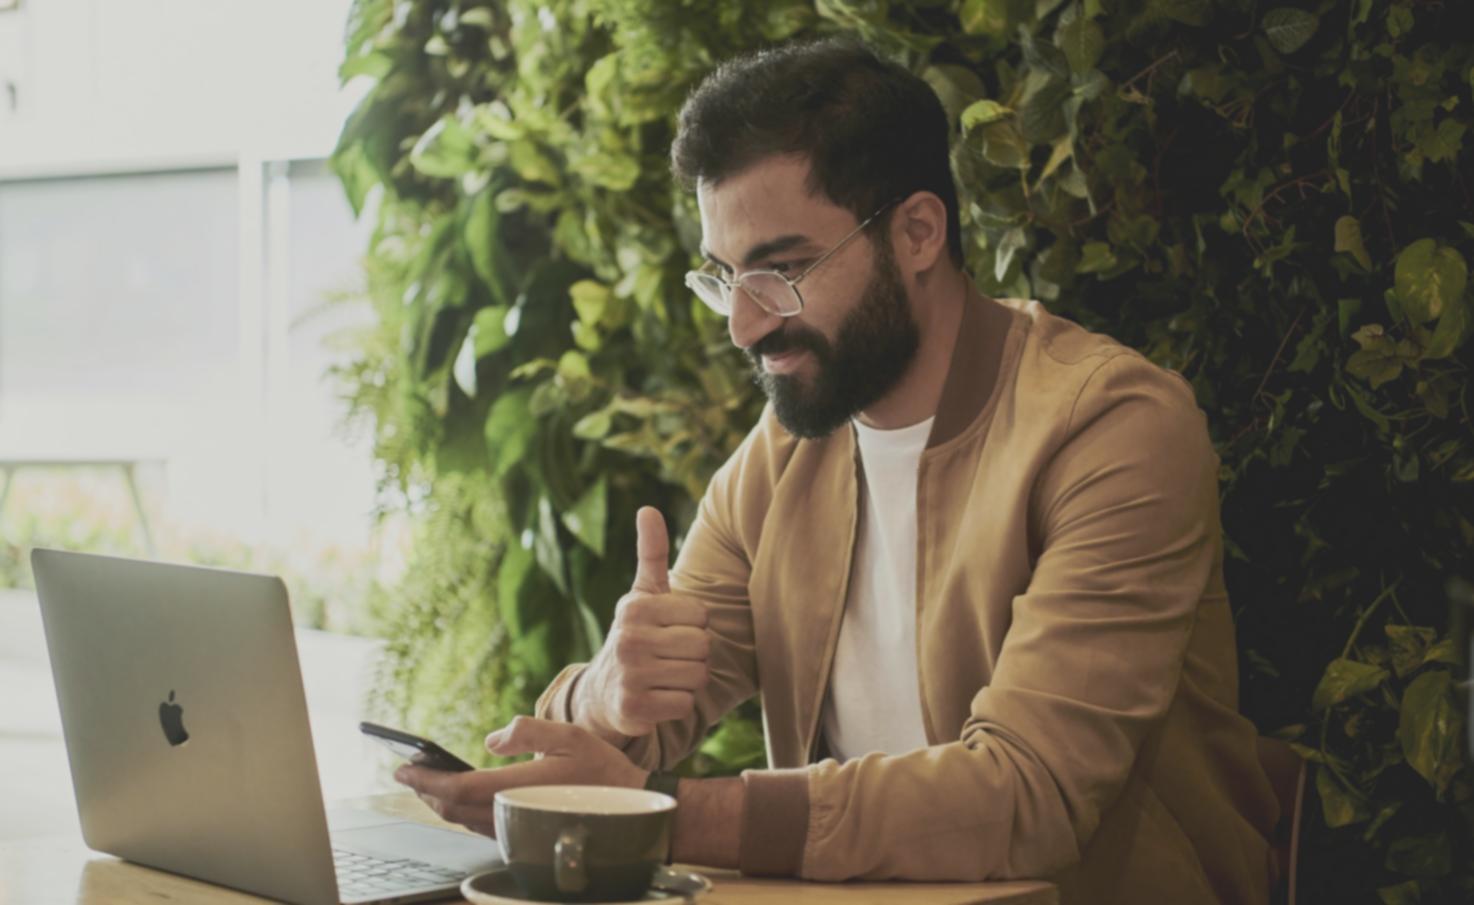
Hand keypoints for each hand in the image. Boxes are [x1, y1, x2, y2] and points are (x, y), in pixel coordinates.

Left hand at [393, 717, 647, 836]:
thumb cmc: (603, 771)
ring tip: (428, 782)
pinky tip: (460, 798)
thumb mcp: (570, 735)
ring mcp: (517, 829)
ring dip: (441, 802)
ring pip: (464, 821)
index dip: (425, 779)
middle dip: (426, 790)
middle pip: (453, 809)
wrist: (631, 812)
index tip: (402, 767)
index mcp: (518, 789)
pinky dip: (461, 812)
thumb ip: (528, 731)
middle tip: (408, 772)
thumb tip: (491, 739)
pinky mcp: (523, 836)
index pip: (457, 788)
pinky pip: (480, 826)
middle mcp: (512, 814)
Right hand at [575, 507, 710, 742]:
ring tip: (665, 676)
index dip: (694, 625)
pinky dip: (677, 705)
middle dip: (694, 654)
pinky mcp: (633, 709)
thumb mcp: (642, 594)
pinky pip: (685, 704)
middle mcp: (628, 639)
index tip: (670, 630)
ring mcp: (629, 675)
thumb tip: (648, 508)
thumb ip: (652, 553)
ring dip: (688, 680)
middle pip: (703, 646)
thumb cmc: (637, 634)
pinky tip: (658, 697)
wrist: (602, 691)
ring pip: (698, 676)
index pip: (701, 615)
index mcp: (635, 607)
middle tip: (670, 656)